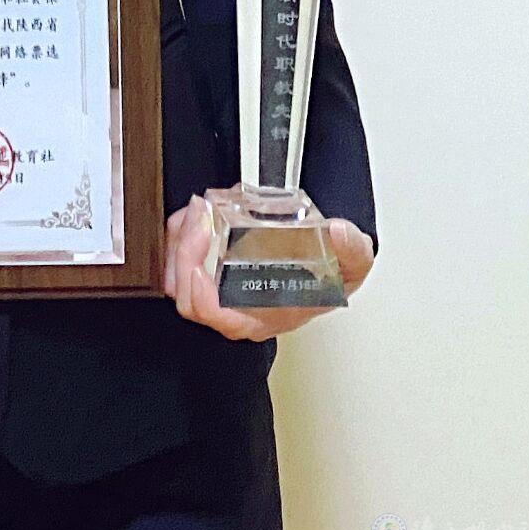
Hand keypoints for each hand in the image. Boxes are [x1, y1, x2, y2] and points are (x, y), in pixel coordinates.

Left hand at [163, 193, 375, 342]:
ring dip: (178, 240)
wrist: (327, 260)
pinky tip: (197, 212)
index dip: (202, 299)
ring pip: (176, 275)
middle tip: (200, 217)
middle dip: (185, 253)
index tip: (198, 267)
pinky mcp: (209, 267)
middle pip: (188, 296)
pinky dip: (180, 232)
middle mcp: (236, 307)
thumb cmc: (331, 274)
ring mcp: (219, 288)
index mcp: (263, 316)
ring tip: (198, 209)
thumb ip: (351, 249)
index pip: (221, 320)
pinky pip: (179, 257)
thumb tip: (340, 233)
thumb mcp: (352, 262)